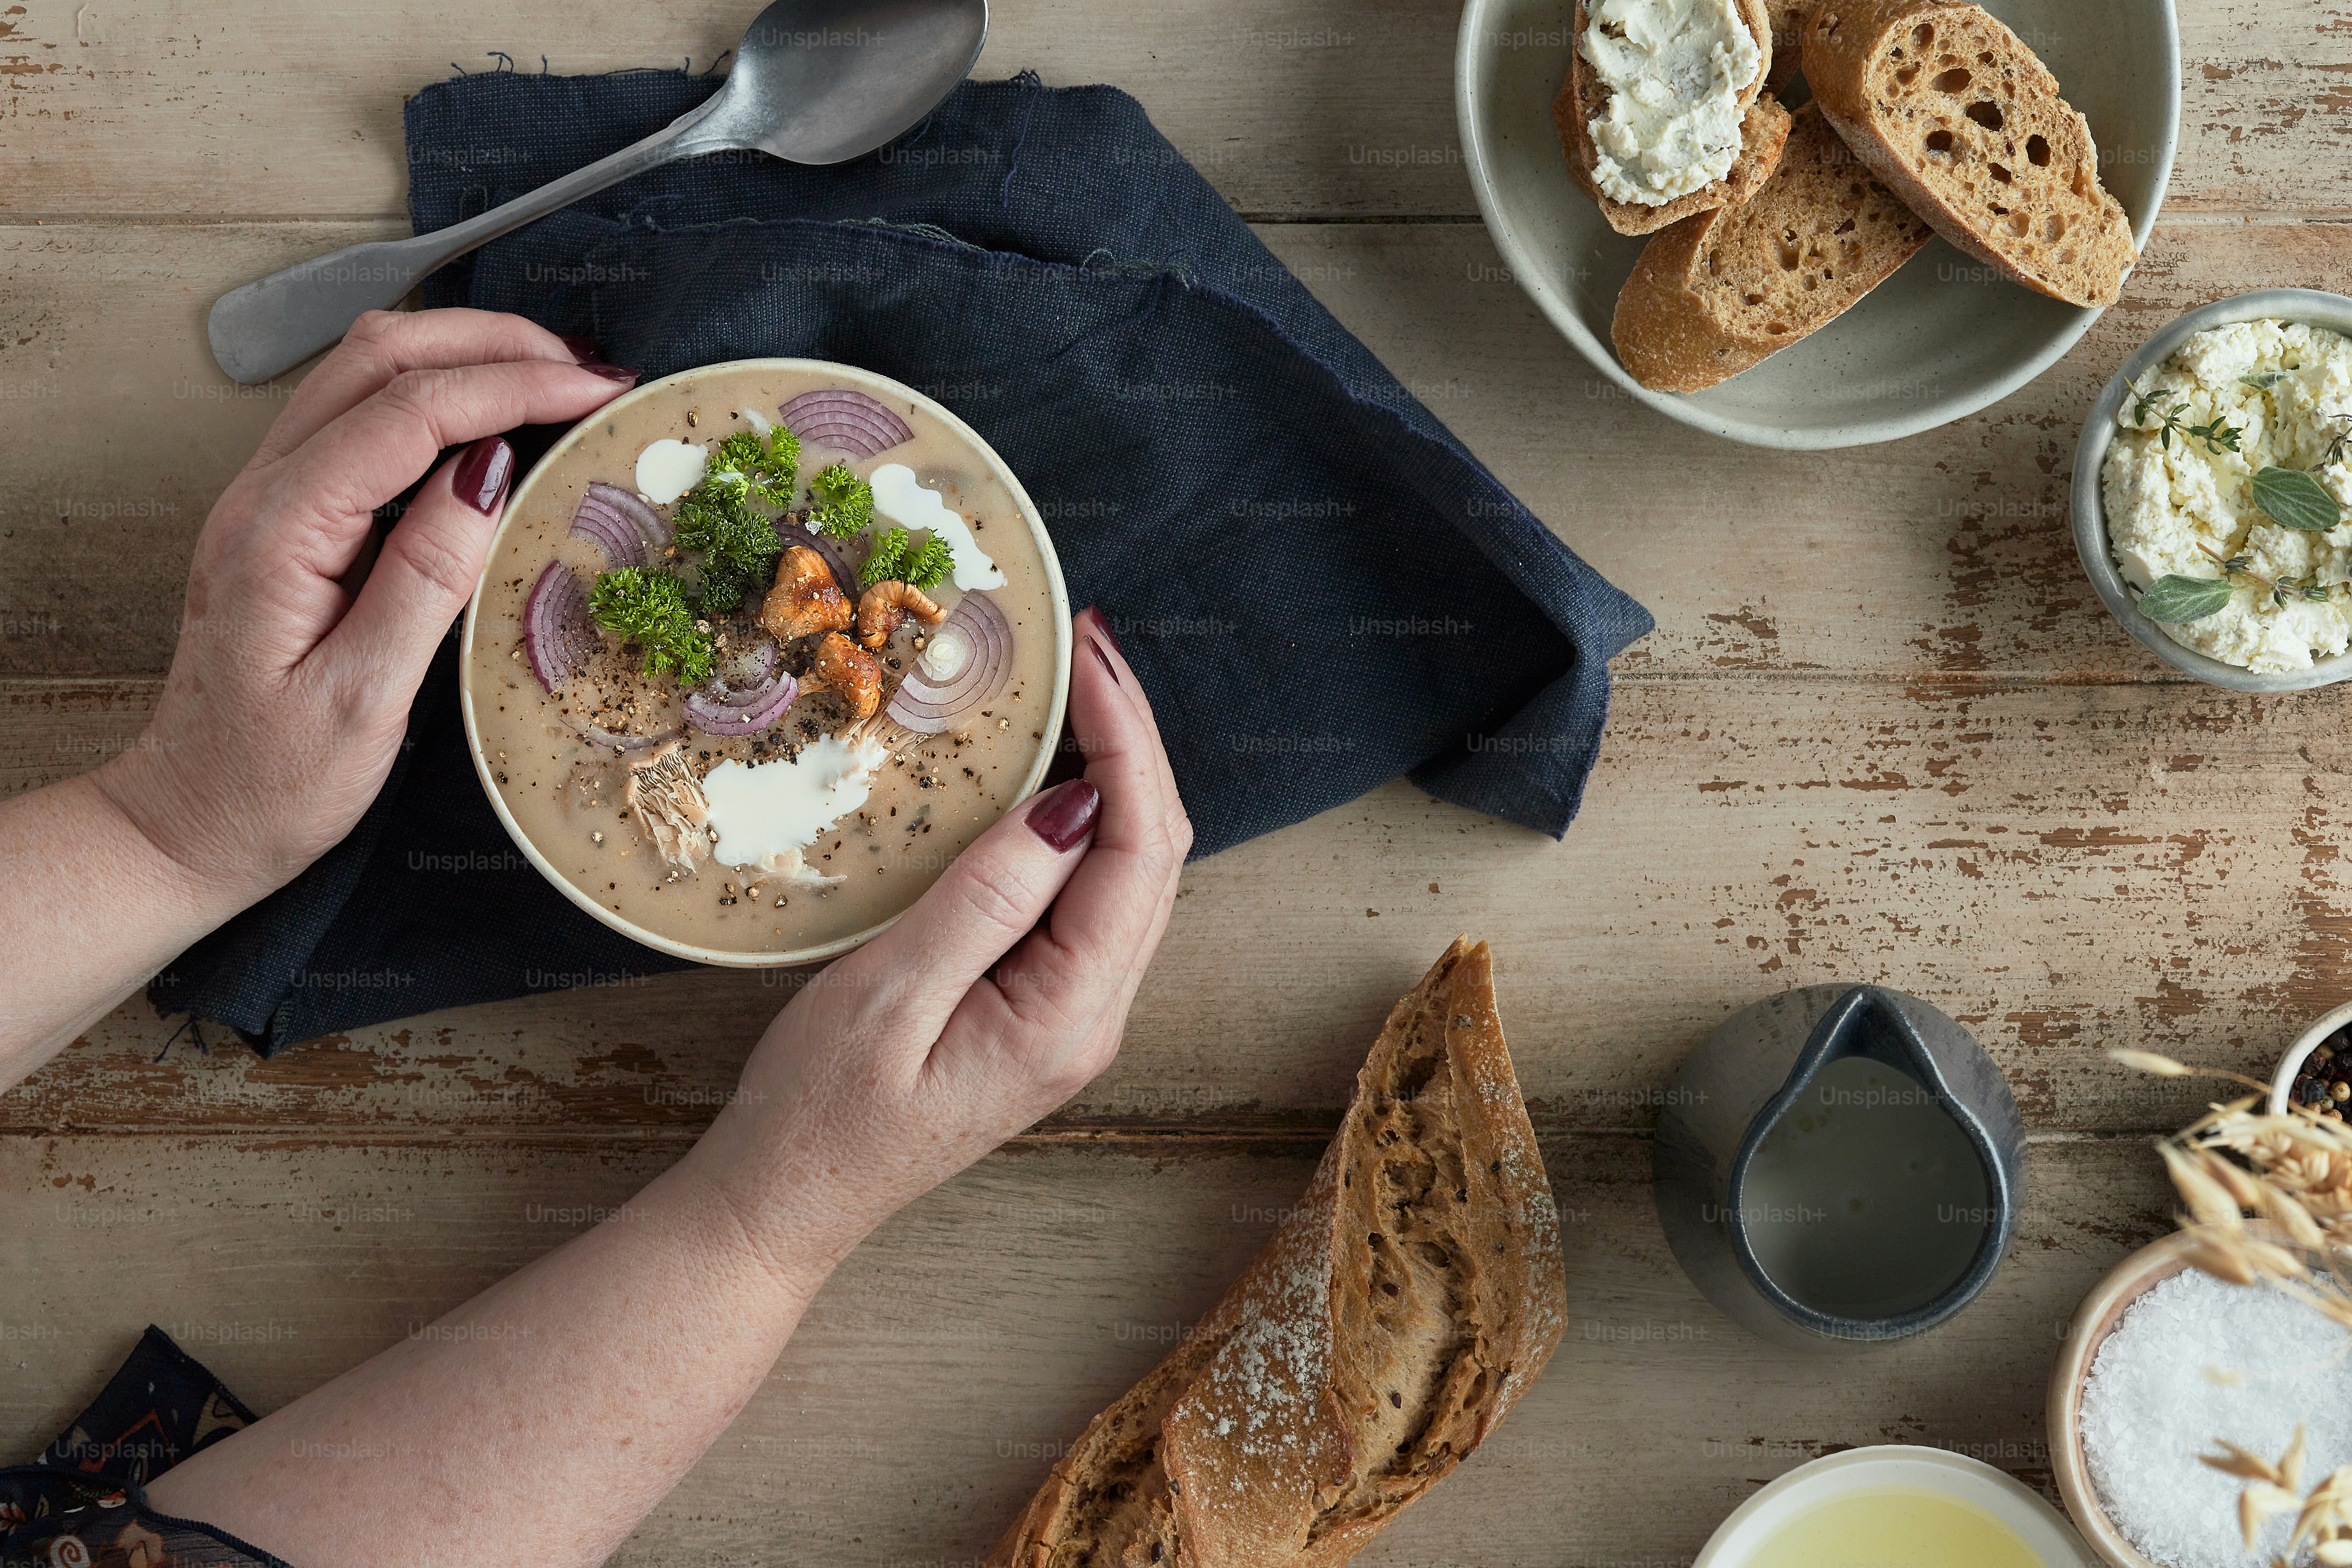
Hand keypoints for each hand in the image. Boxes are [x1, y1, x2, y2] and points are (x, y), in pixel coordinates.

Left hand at [95, 309, 637, 910]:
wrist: (190, 820)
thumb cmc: (272, 781)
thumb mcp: (362, 698)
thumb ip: (422, 577)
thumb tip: (487, 469)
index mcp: (279, 532)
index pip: (407, 412)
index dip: (509, 386)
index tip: (594, 390)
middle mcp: (262, 493)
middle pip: (380, 357)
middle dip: (491, 344)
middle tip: (588, 368)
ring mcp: (269, 496)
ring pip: (366, 370)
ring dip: (463, 355)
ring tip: (553, 376)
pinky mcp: (290, 515)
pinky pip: (362, 415)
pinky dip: (435, 391)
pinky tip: (491, 418)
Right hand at [685, 608, 1190, 1278]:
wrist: (782, 1203)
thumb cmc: (818, 1114)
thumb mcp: (890, 997)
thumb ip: (988, 900)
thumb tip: (1075, 804)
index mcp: (1069, 1016)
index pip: (1135, 851)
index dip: (1126, 741)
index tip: (1089, 657)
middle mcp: (1092, 1014)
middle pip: (1151, 852)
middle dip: (1132, 736)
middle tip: (1088, 642)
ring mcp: (1070, 1011)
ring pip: (1126, 868)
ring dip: (1115, 769)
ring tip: (1079, 682)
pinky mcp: (1037, 1003)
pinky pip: (1085, 893)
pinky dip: (1081, 815)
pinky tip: (1053, 767)